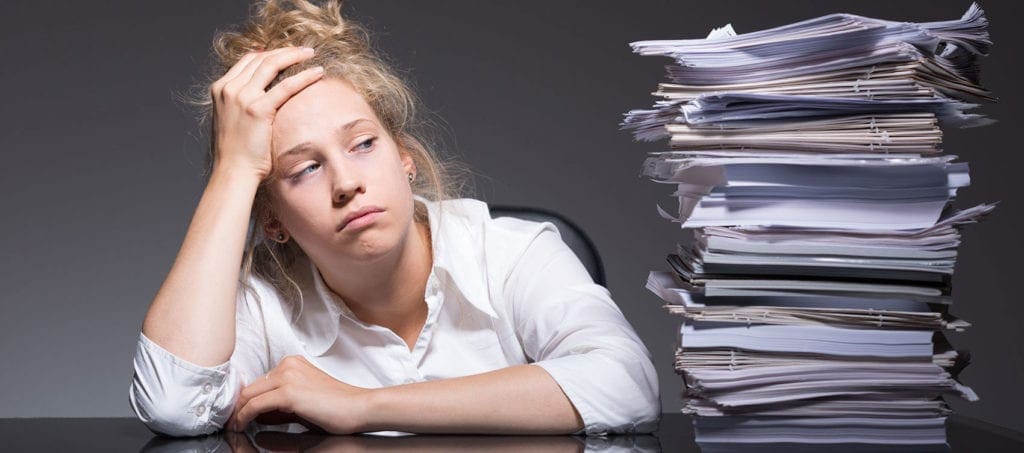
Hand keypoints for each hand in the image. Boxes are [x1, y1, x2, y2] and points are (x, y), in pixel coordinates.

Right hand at [209, 46, 324, 179]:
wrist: (233, 171)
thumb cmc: (237, 151)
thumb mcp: (233, 119)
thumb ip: (243, 102)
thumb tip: (263, 94)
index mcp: (221, 88)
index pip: (248, 60)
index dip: (269, 53)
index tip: (287, 53)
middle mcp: (229, 89)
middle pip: (260, 58)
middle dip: (284, 51)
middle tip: (304, 50)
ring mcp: (241, 97)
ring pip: (272, 65)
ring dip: (294, 56)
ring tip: (311, 54)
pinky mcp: (257, 110)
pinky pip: (286, 86)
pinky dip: (304, 76)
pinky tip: (317, 73)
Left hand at [227, 355, 373, 434]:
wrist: (359, 408)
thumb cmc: (337, 408)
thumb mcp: (302, 403)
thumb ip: (279, 406)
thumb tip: (255, 415)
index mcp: (292, 364)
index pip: (259, 383)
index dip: (244, 401)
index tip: (237, 416)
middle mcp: (287, 365)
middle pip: (250, 387)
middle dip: (237, 407)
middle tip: (230, 424)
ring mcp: (287, 377)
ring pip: (248, 396)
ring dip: (237, 414)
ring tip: (233, 428)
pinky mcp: (288, 392)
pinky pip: (254, 406)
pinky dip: (243, 418)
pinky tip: (240, 427)